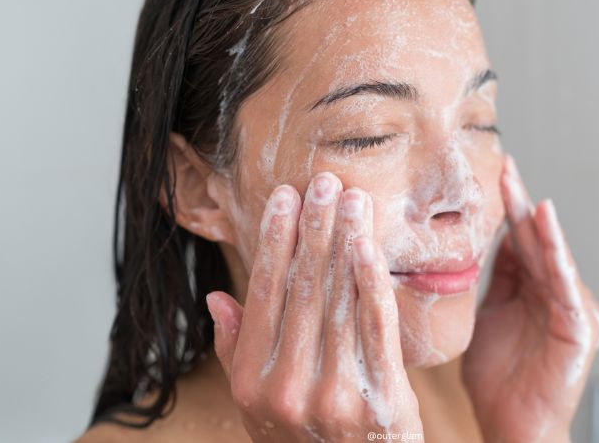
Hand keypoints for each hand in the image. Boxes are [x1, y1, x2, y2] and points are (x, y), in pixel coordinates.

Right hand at [206, 172, 423, 440]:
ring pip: (339, 300)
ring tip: (352, 199)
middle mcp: (288, 385)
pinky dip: (372, 282)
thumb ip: (236, 351)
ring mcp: (335, 393)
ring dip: (345, 242)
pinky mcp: (381, 398)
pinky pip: (377, 328)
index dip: (275, 241)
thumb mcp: (255, 406)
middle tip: (324, 182)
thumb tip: (217, 299)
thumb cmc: (302, 441)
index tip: (285, 198)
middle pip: (303, 288)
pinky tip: (369, 245)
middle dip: (314, 229)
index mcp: (253, 380)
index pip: (264, 294)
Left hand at [463, 155, 598, 442]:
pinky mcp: (579, 327)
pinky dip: (557, 254)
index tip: (495, 174)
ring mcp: (570, 308)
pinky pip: (564, 284)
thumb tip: (488, 241)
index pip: (520, 241)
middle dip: (518, 204)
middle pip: (536, 241)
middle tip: (504, 167)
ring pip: (551, 257)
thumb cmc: (498, 378)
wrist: (511, 426)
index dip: (507, 208)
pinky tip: (545, 225)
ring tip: (522, 189)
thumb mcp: (486, 316)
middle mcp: (555, 293)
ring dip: (538, 223)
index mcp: (533, 290)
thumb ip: (493, 280)